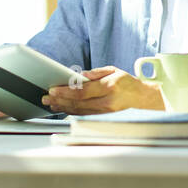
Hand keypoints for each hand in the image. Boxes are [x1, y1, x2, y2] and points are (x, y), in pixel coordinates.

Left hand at [41, 66, 161, 114]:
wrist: (142, 99)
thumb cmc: (127, 82)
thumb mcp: (113, 70)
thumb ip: (96, 73)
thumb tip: (80, 76)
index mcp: (109, 87)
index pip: (82, 91)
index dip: (65, 91)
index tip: (53, 89)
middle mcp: (106, 101)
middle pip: (78, 103)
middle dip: (59, 100)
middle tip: (45, 97)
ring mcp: (105, 112)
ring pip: (79, 111)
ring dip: (62, 107)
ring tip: (49, 103)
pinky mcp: (103, 117)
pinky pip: (84, 115)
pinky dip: (71, 112)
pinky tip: (62, 108)